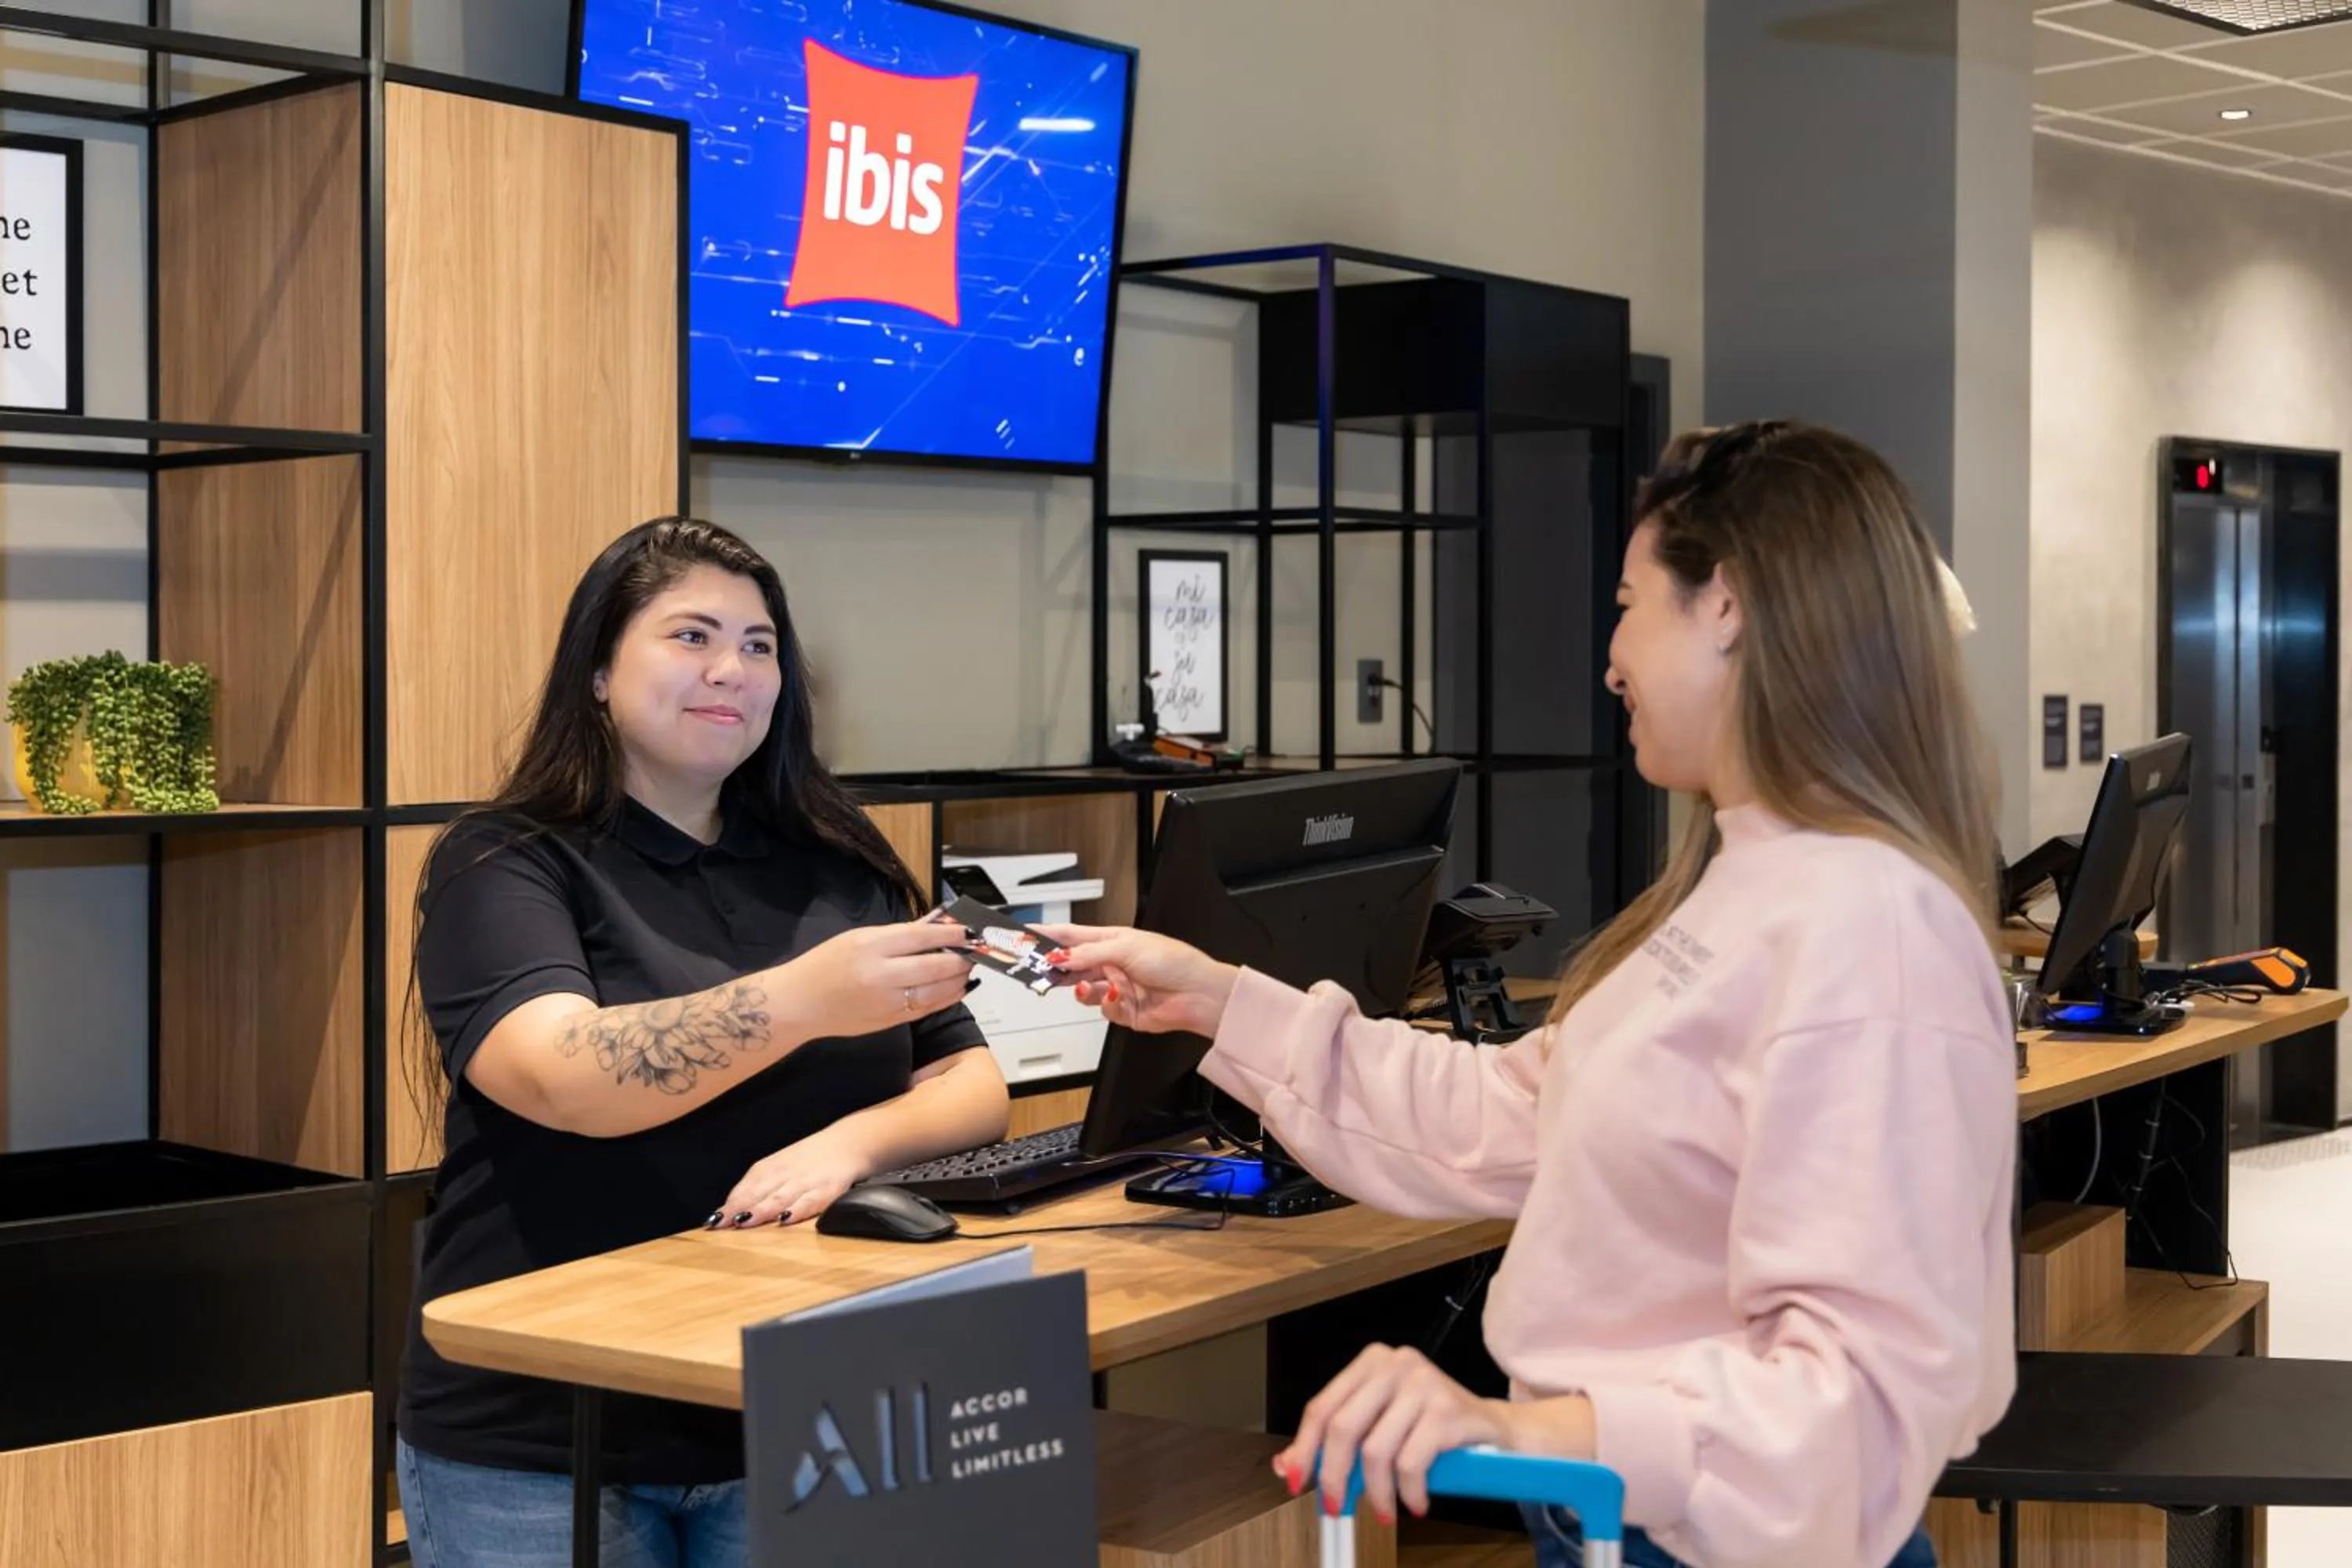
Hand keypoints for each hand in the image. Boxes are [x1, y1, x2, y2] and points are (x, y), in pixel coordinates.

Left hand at [714, 1122, 875, 1227]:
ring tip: (744, 1222)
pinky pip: (810, 1200)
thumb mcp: (780, 1168)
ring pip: (779, 1197)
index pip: (744, 1188)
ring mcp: (806, 1181)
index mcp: (770, 1168)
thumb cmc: (810, 1160)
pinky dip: (797, 1209)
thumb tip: (730, 1212)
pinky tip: (786, 1220)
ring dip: (760, 1210)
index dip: (728, 1205)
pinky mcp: (827, 1188)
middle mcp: (784, 1173)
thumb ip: (759, 1189)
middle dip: (737, 1209)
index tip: (711, 1222)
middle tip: (719, 1224)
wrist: (849, 1142)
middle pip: (757, 1193)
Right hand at [775, 920, 975, 1042]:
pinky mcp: (890, 1021)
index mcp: (871, 946)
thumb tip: (936, 924)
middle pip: (934, 965)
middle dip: (960, 957)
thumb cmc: (826, 964)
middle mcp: (881, 974)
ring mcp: (887, 1001)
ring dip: (958, 979)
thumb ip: (898, 934)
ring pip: (936, 991)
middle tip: (974, 951)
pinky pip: (927, 1009)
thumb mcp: (858, 938)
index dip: (951, 933)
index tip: (969, 929)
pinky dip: (947, 998)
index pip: (921, 936)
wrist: (799, 1003)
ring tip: (967, 969)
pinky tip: (956, 988)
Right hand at [1033, 924, 1239, 1037]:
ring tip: (1094, 986)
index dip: (1048, 935)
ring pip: (1083, 991)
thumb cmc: (1173, 961)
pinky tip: (1120, 997)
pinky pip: (1101, 1008)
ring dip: (1085, 989)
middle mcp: (1111, 963)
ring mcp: (1115, 987)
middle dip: (1057, 969)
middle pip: (1072, 966)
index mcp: (1111, 940)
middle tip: (1039, 970)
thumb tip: (1061, 957)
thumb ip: (1089, 953)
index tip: (1025, 935)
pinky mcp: (1121, 1010)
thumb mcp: (1126, 948)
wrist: (1197, 994)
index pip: (1071, 936)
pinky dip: (1108, 1003)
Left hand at [1274, 1345, 1517, 1525]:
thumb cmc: (1432, 1428)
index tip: (1297, 1482)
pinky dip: (1408, 1493)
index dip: (1305, 1450)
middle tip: (1337, 1508)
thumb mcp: (1381, 1427)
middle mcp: (1395, 1364)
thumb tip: (1286, 1466)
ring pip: (1376, 1451)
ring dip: (1377, 1494)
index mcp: (1371, 1363)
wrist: (1495, 1430)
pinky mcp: (1448, 1411)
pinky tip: (1416, 1501)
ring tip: (1386, 1510)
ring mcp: (1423, 1384)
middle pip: (1343, 1428)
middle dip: (1335, 1477)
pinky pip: (1410, 1464)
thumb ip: (1336, 1443)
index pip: (1322, 1408)